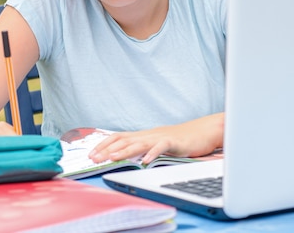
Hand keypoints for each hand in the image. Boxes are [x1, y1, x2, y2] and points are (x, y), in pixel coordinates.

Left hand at [88, 113, 223, 164]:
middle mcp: (149, 135)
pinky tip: (145, 162)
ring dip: (124, 151)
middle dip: (107, 150)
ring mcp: (160, 137)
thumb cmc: (179, 140)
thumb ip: (142, 148)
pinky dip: (152, 154)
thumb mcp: (156, 143)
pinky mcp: (174, 142)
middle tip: (94, 159)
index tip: (91, 154)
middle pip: (124, 140)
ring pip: (139, 143)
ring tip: (112, 158)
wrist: (202, 132)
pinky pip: (161, 147)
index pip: (119, 137)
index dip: (104, 144)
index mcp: (143, 136)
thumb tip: (124, 155)